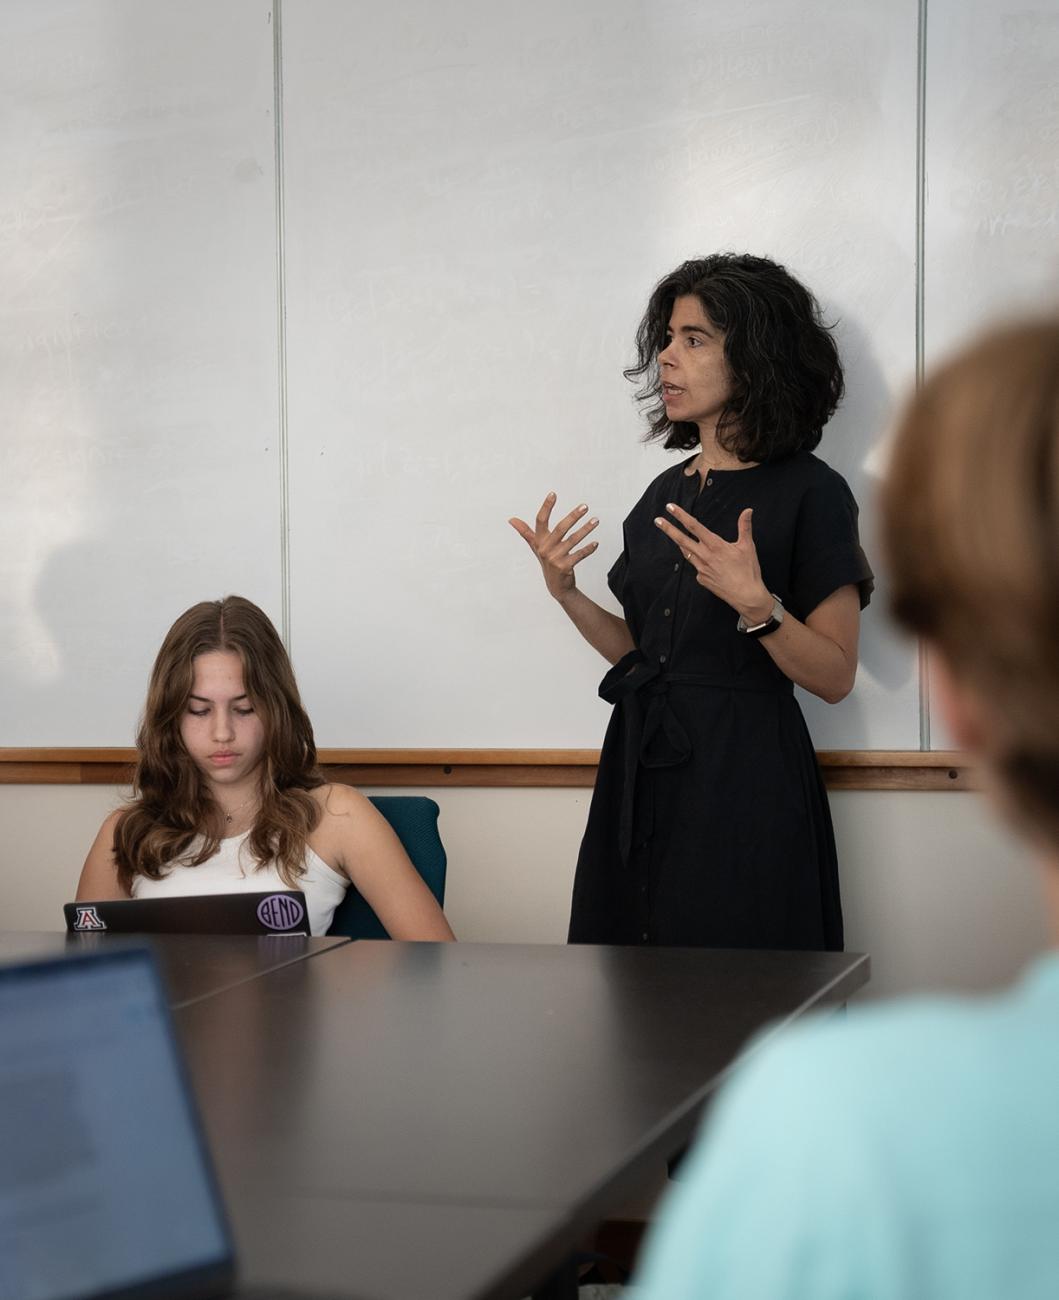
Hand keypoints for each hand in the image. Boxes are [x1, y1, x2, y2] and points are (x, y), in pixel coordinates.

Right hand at [509, 493, 599, 602]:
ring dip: (585, 529)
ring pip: (573, 540)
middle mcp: (545, 549)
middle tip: (585, 506)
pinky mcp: (565, 567)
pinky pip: (579, 555)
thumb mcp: (535, 546)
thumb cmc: (546, 561)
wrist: (556, 586)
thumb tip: (511, 520)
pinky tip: (596, 543)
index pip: (540, 521)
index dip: (546, 507)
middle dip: (573, 516)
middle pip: (560, 528)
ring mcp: (555, 558)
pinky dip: (588, 549)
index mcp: (539, 541)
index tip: (553, 494)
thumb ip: (525, 532)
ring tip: (595, 520)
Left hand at [654, 503, 772, 622]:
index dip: (681, 515)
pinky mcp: (702, 579)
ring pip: (687, 553)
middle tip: (657, 520)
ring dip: (681, 543)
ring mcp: (701, 569)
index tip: (670, 507)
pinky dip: (697, 561)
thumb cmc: (748, 571)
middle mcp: (705, 556)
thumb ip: (745, 527)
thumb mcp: (747, 546)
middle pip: (682, 539)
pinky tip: (705, 561)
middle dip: (668, 529)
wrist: (746, 596)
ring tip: (675, 535)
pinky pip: (696, 567)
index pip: (694, 526)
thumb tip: (748, 511)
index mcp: (715, 546)